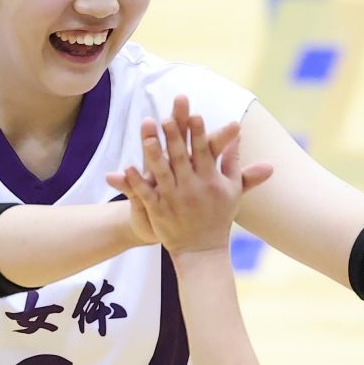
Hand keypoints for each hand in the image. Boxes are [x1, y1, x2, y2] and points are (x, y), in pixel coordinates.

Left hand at [108, 96, 274, 255]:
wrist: (202, 249)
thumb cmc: (219, 215)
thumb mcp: (232, 189)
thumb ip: (232, 161)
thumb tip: (237, 135)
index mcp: (211, 181)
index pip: (204, 152)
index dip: (199, 134)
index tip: (195, 115)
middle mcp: (193, 189)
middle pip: (182, 159)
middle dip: (175, 139)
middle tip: (167, 118)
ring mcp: (174, 200)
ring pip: (163, 174)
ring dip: (155, 155)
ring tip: (147, 137)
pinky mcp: (159, 212)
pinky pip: (146, 195)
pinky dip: (137, 182)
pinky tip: (126, 168)